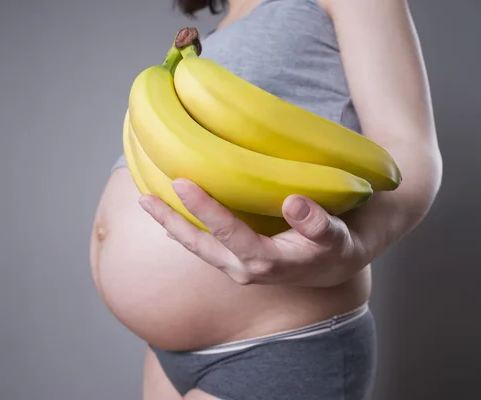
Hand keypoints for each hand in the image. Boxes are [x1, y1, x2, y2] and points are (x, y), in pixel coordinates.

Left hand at [138, 179, 366, 286]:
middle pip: (200, 245)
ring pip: (197, 247)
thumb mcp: (336, 236)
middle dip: (171, 221)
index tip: (183, 182)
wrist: (332, 268)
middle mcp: (244, 269)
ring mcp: (236, 268)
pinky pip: (203, 246)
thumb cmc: (334, 247)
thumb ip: (317, 223)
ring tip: (146, 202)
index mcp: (266, 262)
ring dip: (171, 225)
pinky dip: (183, 229)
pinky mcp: (234, 262)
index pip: (229, 233)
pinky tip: (169, 216)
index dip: (206, 208)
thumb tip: (295, 203)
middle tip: (144, 197)